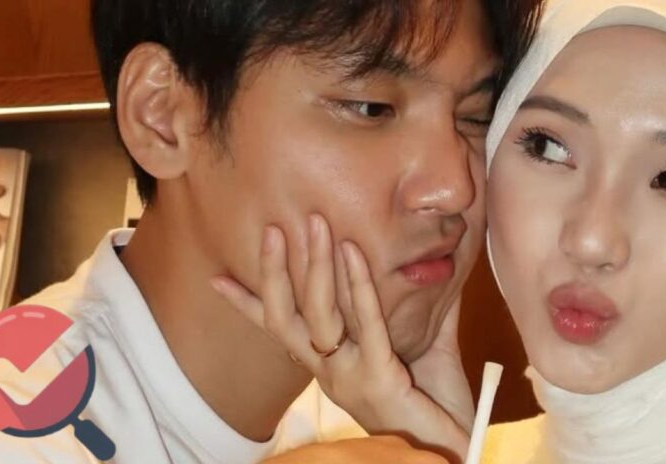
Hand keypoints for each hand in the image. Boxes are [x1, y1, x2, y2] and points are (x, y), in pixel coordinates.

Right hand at [212, 216, 468, 460]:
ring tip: (316, 224)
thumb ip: (423, 309)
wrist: (447, 448)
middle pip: (286, 317)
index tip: (217, 277)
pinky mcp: (378, 376)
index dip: (247, 305)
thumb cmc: (435, 403)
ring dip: (315, 266)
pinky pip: (364, 323)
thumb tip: (434, 264)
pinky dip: (358, 284)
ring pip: (318, 314)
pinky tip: (354, 251)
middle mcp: (330, 373)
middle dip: (276, 271)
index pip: (279, 330)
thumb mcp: (426, 348)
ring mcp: (349, 376)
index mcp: (330, 367)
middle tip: (274, 227)